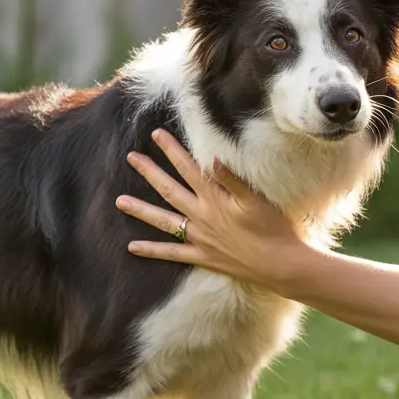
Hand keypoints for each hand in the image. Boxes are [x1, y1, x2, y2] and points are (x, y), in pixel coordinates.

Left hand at [115, 128, 311, 290]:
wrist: (279, 265)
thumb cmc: (273, 228)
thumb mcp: (257, 199)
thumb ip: (233, 179)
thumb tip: (213, 157)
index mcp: (215, 199)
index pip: (188, 168)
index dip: (172, 150)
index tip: (156, 134)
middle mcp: (202, 217)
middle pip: (169, 190)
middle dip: (149, 172)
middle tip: (130, 158)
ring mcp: (200, 238)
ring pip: (164, 221)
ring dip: (141, 210)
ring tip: (119, 201)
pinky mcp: (202, 257)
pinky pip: (171, 254)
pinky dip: (151, 250)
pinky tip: (131, 247)